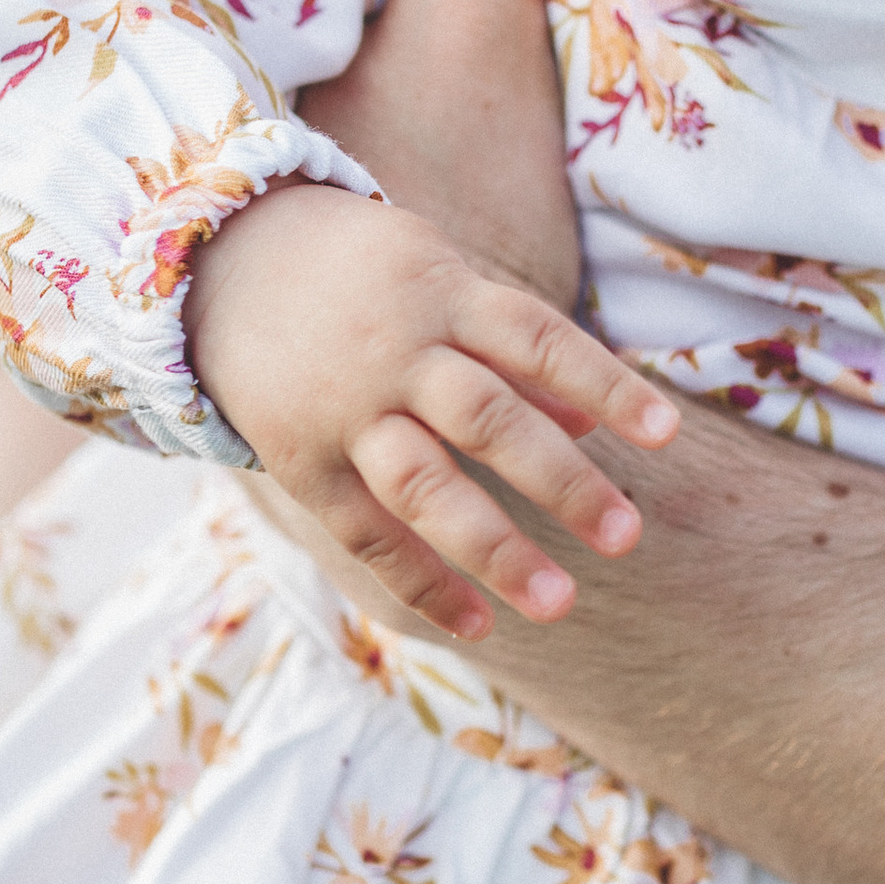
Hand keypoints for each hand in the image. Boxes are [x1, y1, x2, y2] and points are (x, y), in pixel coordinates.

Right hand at [185, 181, 677, 646]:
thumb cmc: (365, 274)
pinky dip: (419, 580)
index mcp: (441, 291)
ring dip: (495, 550)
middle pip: (488, 421)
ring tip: (561, 605)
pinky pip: (364, 530)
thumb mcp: (438, 277)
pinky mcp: (301, 458)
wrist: (218, 258)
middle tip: (627, 539)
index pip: (538, 339)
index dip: (606, 384)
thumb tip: (596, 423)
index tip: (666, 434)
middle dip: (562, 483)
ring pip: (425, 485)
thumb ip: (512, 347)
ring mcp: (344, 409)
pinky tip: (478, 624)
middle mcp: (394, 351)